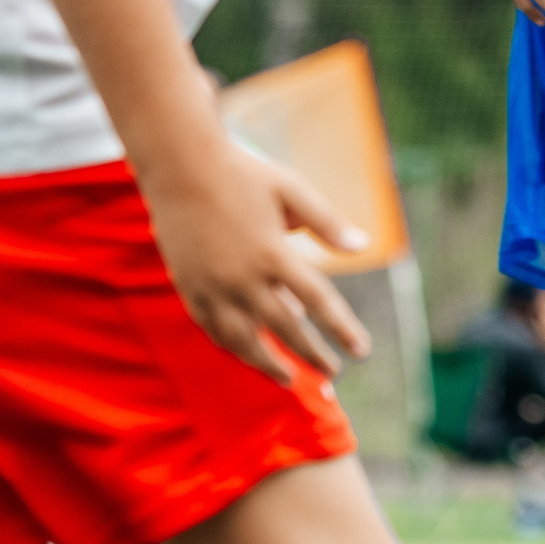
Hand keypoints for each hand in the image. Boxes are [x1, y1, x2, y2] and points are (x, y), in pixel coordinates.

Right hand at [151, 146, 372, 386]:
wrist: (180, 165)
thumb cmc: (243, 173)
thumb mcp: (292, 190)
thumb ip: (327, 223)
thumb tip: (364, 246)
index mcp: (274, 253)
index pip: (318, 302)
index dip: (342, 329)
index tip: (361, 351)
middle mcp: (243, 277)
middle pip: (285, 329)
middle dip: (311, 355)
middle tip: (331, 372)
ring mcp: (213, 286)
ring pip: (243, 340)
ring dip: (267, 364)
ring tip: (286, 378)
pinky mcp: (189, 287)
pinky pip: (212, 329)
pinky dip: (231, 347)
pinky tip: (246, 353)